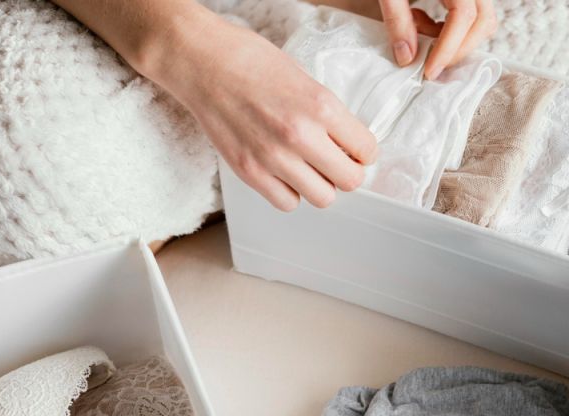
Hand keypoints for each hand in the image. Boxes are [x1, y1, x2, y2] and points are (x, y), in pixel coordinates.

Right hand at [149, 12, 376, 210]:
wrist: (202, 61)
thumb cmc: (249, 61)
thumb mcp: (304, 79)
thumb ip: (328, 114)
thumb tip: (346, 142)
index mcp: (321, 106)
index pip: (366, 149)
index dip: (363, 151)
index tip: (355, 149)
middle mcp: (300, 135)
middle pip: (350, 180)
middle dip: (348, 171)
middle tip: (337, 162)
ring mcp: (273, 157)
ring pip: (322, 198)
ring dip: (321, 185)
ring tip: (309, 168)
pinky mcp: (250, 172)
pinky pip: (287, 202)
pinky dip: (291, 192)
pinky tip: (285, 173)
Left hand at [378, 0, 496, 79]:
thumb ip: (397, 18)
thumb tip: (407, 57)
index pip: (464, 17)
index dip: (448, 48)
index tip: (429, 71)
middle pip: (484, 20)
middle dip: (458, 48)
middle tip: (429, 61)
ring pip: (483, 18)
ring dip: (456, 38)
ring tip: (419, 28)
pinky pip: (472, 12)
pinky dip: (452, 26)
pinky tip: (421, 18)